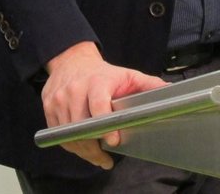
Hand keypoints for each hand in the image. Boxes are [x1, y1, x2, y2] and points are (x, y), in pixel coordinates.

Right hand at [42, 41, 167, 168]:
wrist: (71, 60)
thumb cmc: (103, 73)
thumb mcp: (127, 75)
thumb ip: (148, 85)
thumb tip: (170, 91)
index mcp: (97, 81)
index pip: (98, 105)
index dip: (106, 126)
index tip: (114, 140)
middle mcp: (75, 89)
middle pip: (82, 127)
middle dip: (94, 146)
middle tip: (105, 158)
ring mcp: (60, 98)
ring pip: (69, 134)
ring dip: (83, 150)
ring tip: (96, 156)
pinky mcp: (49, 106)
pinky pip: (58, 134)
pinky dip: (71, 144)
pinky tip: (82, 147)